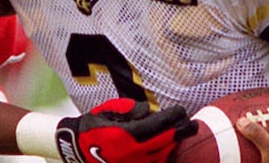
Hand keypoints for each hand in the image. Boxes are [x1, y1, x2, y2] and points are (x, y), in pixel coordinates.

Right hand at [56, 99, 196, 162]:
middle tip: (193, 126)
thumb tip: (150, 112)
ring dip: (173, 146)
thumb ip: (131, 109)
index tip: (182, 111)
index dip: (173, 118)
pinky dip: (163, 158)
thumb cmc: (92, 126)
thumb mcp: (109, 110)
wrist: (75, 150)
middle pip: (165, 143)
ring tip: (182, 137)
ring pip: (162, 156)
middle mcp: (134, 153)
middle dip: (180, 133)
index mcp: (128, 136)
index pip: (158, 126)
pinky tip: (168, 151)